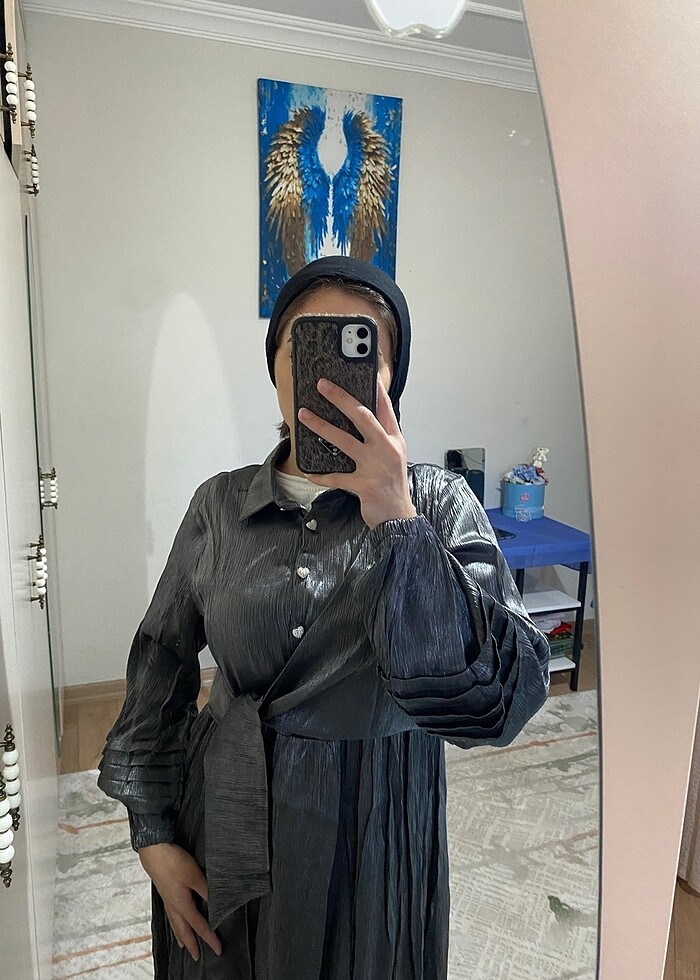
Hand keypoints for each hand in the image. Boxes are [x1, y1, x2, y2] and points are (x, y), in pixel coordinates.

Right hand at [138, 842, 221, 960]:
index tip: (218, 949)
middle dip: (191, 944)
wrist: (154, 851)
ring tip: (183, 945)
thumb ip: (206, 890)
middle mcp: (174, 906)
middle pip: (184, 931)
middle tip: (197, 957)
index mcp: (183, 905)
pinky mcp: (165, 893)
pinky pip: (171, 915)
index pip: (199, 926)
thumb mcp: (195, 876)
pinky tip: (174, 919)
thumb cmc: (172, 862)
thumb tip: (217, 904)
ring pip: (175, 924)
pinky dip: (174, 923)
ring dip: (181, 936)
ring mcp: (168, 900)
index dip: (210, 938)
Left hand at [297, 376, 417, 529]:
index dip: (375, 389)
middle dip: (341, 398)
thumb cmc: (392, 484)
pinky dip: (321, 475)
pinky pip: (336, 477)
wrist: (398, 516)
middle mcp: (386, 448)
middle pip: (362, 416)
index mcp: (394, 439)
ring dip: (321, 426)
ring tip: (304, 416)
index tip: (364, 373)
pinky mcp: (364, 484)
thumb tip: (359, 418)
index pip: (385, 408)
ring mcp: (375, 466)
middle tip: (323, 385)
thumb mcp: (393, 455)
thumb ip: (380, 437)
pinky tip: (309, 472)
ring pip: (344, 440)